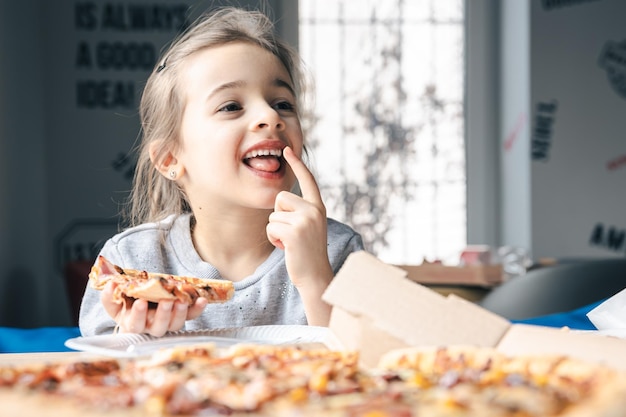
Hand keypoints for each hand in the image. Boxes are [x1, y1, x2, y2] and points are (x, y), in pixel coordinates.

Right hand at [100, 282, 207, 335]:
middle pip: (159, 327)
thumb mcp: (115, 301)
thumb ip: (109, 296)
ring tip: (181, 301)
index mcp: (134, 324)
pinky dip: (197, 309)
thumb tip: (110, 284)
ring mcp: (169, 323)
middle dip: (163, 314)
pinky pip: (191, 316)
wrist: (141, 304)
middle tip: (167, 301)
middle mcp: (152, 327)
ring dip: (180, 313)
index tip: (140, 302)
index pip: (135, 324)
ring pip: (176, 324)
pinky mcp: (182, 317)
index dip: (138, 315)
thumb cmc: (126, 304)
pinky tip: (202, 300)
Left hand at [266, 147, 332, 325]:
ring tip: (290, 243)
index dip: (297, 164)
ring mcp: (305, 221)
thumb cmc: (306, 253)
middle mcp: (314, 210)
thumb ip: (300, 211)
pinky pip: (270, 227)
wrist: (315, 276)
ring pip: (273, 215)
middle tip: (291, 234)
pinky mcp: (294, 232)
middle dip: (278, 216)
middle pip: (280, 198)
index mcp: (318, 207)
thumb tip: (282, 199)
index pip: (308, 180)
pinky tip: (286, 248)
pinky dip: (273, 240)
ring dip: (275, 230)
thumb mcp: (308, 227)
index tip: (287, 149)